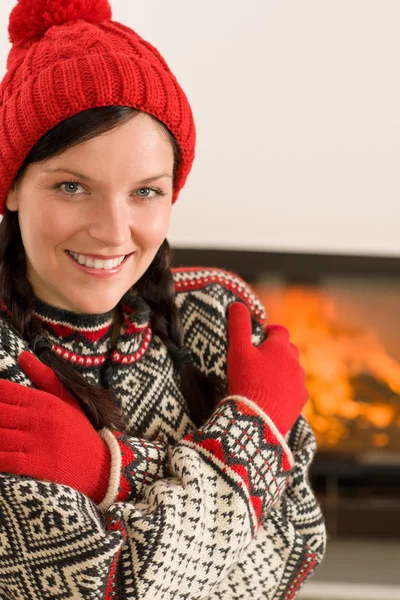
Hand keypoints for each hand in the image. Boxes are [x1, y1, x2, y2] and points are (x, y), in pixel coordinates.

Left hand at [0, 351, 110, 502]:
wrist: (101, 466)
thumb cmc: (80, 431)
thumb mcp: (68, 401)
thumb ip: (44, 377)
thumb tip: (22, 355)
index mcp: (45, 401)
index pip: (6, 391)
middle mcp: (39, 419)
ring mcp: (36, 442)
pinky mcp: (35, 465)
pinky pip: (4, 459)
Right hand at [227, 302, 307, 434]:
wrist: (257, 420)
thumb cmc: (245, 381)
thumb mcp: (237, 350)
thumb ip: (238, 325)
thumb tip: (237, 304)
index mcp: (280, 347)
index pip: (280, 330)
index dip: (270, 331)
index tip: (260, 336)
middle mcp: (295, 362)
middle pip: (288, 350)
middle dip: (276, 351)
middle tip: (259, 359)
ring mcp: (300, 382)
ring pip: (293, 370)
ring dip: (282, 370)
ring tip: (264, 379)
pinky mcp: (301, 401)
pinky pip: (296, 389)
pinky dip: (286, 389)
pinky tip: (273, 395)